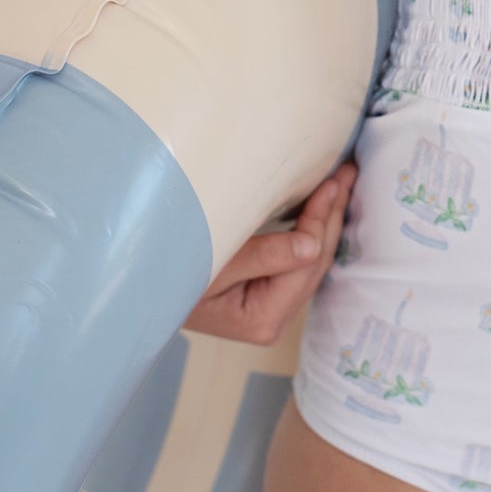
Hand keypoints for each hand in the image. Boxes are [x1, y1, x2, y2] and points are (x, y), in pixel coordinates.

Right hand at [181, 161, 356, 347]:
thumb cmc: (168, 274)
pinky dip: (311, 226)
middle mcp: (273, 318)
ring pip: (314, 257)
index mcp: (262, 318)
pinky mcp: (266, 290)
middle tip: (348, 172)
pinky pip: (300, 256)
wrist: (141, 286)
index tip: (332, 182)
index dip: (321, 220)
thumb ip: (263, 255)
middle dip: (333, 214)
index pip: (306, 262)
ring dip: (327, 217)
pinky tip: (322, 201)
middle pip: (317, 261)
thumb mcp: (213, 262)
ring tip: (342, 180)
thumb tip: (310, 246)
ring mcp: (271, 305)